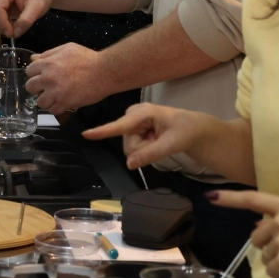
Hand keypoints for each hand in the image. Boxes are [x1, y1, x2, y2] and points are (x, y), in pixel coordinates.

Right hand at [0, 0, 52, 38]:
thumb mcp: (38, 7)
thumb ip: (26, 20)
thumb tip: (15, 33)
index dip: (1, 23)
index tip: (11, 34)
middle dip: (0, 26)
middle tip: (13, 34)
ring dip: (0, 27)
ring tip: (13, 30)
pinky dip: (1, 25)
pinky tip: (11, 26)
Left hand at [26, 43, 107, 113]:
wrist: (104, 71)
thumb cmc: (87, 58)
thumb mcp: (67, 49)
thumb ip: (48, 54)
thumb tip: (33, 58)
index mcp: (47, 63)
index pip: (29, 71)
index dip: (34, 74)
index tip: (41, 76)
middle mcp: (48, 79)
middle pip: (30, 87)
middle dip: (37, 88)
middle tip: (46, 88)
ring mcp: (56, 92)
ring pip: (40, 102)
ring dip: (46, 100)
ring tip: (55, 97)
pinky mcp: (65, 103)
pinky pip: (53, 111)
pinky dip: (57, 108)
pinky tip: (63, 102)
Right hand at [82, 103, 216, 169]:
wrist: (192, 127)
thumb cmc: (185, 131)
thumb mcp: (172, 144)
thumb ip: (150, 154)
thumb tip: (129, 165)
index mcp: (143, 113)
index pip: (121, 126)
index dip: (103, 131)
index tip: (85, 134)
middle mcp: (133, 114)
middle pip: (127, 143)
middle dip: (142, 149)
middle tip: (160, 142)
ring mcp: (131, 121)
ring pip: (129, 147)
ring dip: (144, 149)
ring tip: (159, 140)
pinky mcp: (132, 127)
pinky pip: (132, 146)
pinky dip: (144, 147)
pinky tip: (154, 139)